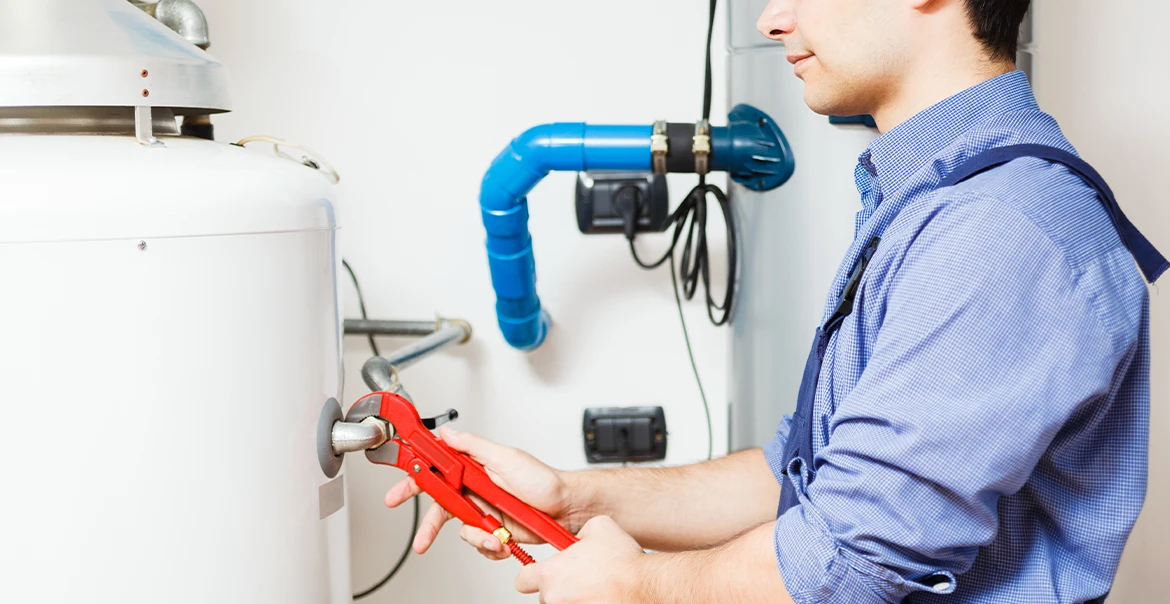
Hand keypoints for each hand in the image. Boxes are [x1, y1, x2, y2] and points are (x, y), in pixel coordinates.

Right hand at [384, 426, 584, 559]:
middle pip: (441, 507)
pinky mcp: (495, 530)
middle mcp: (475, 489)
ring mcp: (484, 511)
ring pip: (461, 530)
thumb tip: (447, 433)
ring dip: (476, 538)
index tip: (396, 492)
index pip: (435, 470)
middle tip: (422, 539)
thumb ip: (473, 446)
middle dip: (430, 526)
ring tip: (495, 537)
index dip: (413, 478)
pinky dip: (490, 547)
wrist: (566, 509)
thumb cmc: (543, 481)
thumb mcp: (507, 457)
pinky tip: (504, 541)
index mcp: (473, 467)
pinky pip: (480, 543)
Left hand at [514, 516, 645, 602]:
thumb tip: (577, 537)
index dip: (533, 574)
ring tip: (595, 588)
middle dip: (558, 588)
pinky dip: (588, 603)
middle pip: (544, 596)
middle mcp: (554, 598)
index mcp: (551, 573)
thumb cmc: (624, 562)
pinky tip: (602, 596)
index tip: (543, 571)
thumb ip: (578, 532)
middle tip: (578, 579)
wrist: (646, 586)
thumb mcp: (598, 526)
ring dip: (573, 598)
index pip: (522, 579)